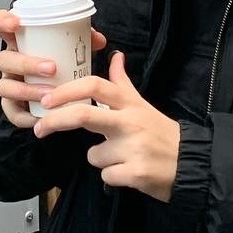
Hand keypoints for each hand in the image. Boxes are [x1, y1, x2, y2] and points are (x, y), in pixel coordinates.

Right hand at [0, 9, 106, 130]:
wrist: (63, 91)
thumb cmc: (61, 61)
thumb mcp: (71, 46)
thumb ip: (84, 39)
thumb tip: (99, 40)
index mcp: (19, 40)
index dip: (2, 21)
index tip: (16, 23)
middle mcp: (10, 60)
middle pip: (3, 58)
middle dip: (26, 63)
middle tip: (51, 68)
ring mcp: (9, 82)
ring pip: (5, 86)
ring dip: (27, 90)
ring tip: (50, 93)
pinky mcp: (13, 106)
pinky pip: (12, 112)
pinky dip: (25, 116)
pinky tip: (41, 117)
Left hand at [34, 51, 179, 201]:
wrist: (191, 163)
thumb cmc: (161, 133)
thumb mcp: (142, 104)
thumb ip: (122, 83)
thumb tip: (115, 55)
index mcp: (129, 103)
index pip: (94, 85)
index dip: (67, 90)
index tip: (47, 98)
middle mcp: (129, 121)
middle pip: (83, 114)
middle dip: (56, 121)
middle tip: (40, 128)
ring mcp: (132, 147)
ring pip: (93, 155)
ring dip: (101, 159)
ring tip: (122, 158)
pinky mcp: (135, 173)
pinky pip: (106, 176)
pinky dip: (113, 177)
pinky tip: (129, 173)